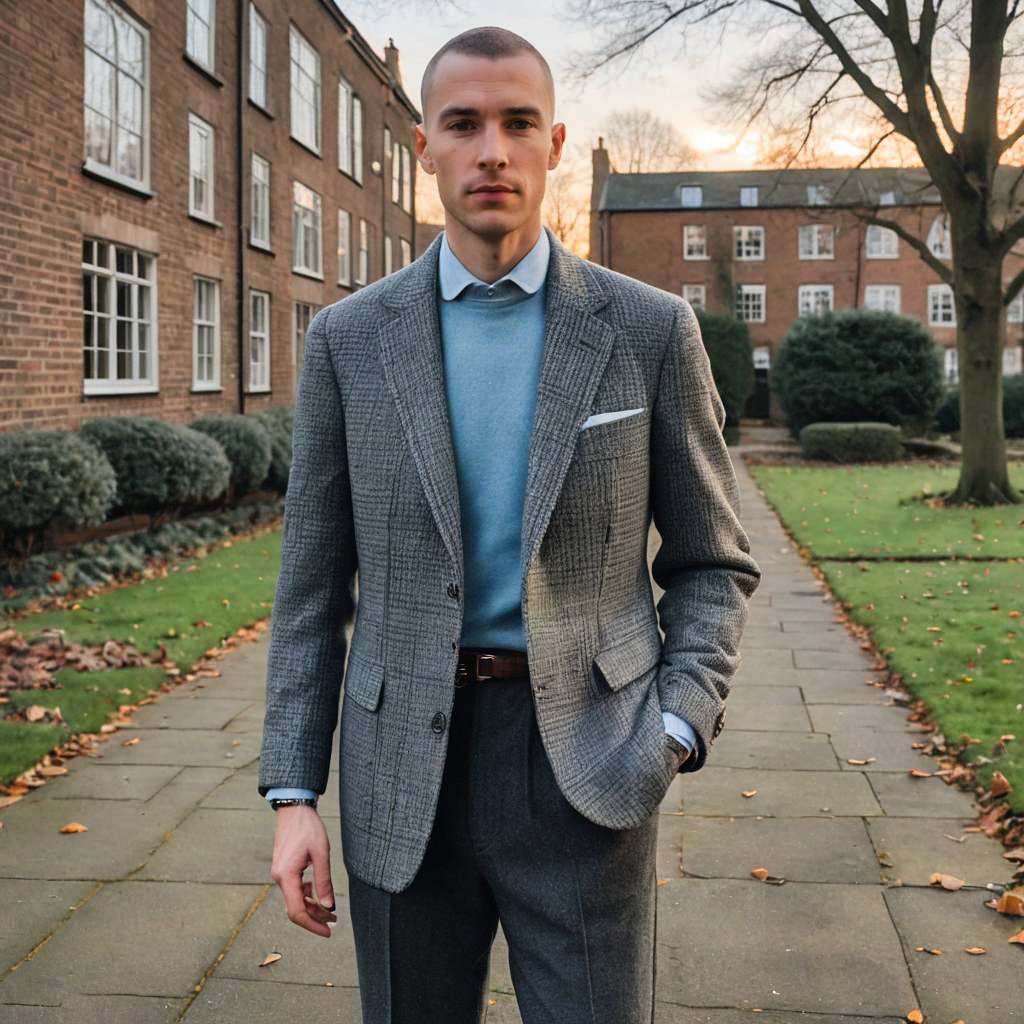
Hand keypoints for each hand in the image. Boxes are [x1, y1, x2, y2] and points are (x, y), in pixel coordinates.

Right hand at [269, 805, 336, 937]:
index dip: (312, 925)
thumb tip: (329, 906)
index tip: (327, 932)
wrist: (294, 809)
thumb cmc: (308, 827)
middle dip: (315, 917)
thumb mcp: (321, 853)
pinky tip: (320, 892)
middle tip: (335, 922)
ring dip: (313, 906)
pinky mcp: (284, 869)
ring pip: (296, 899)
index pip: (297, 912)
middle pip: (296, 908)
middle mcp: (280, 878)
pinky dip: (307, 895)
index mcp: (287, 876)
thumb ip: (324, 881)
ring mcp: (280, 874)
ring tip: (331, 910)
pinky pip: (295, 888)